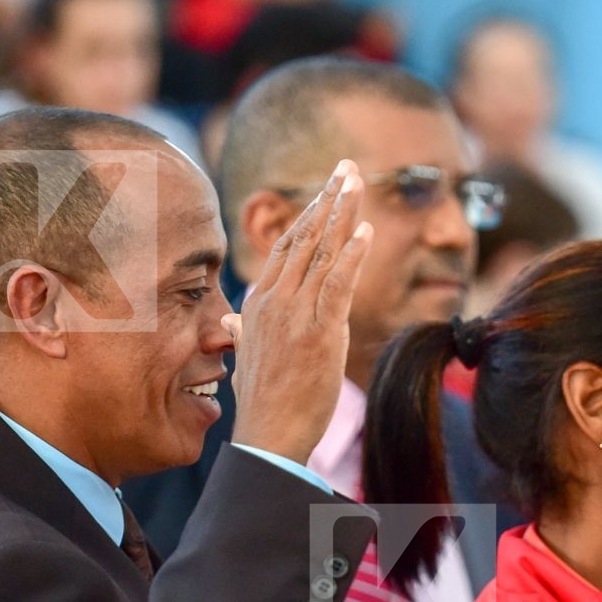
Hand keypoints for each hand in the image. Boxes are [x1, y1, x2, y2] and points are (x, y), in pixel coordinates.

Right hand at [230, 159, 374, 464]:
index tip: (328, 188)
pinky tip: (365, 231)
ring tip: (358, 182)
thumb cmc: (263, 400)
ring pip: (322, 253)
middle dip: (327, 199)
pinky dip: (352, 257)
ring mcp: (296, 315)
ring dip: (343, 214)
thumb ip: (245, 329)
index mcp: (259, 302)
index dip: (310, 214)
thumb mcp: (248, 353)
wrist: (268, 434)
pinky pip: (337, 286)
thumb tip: (235, 319)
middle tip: (347, 167)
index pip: (288, 246)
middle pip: (304, 238)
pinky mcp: (319, 333)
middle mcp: (274, 301)